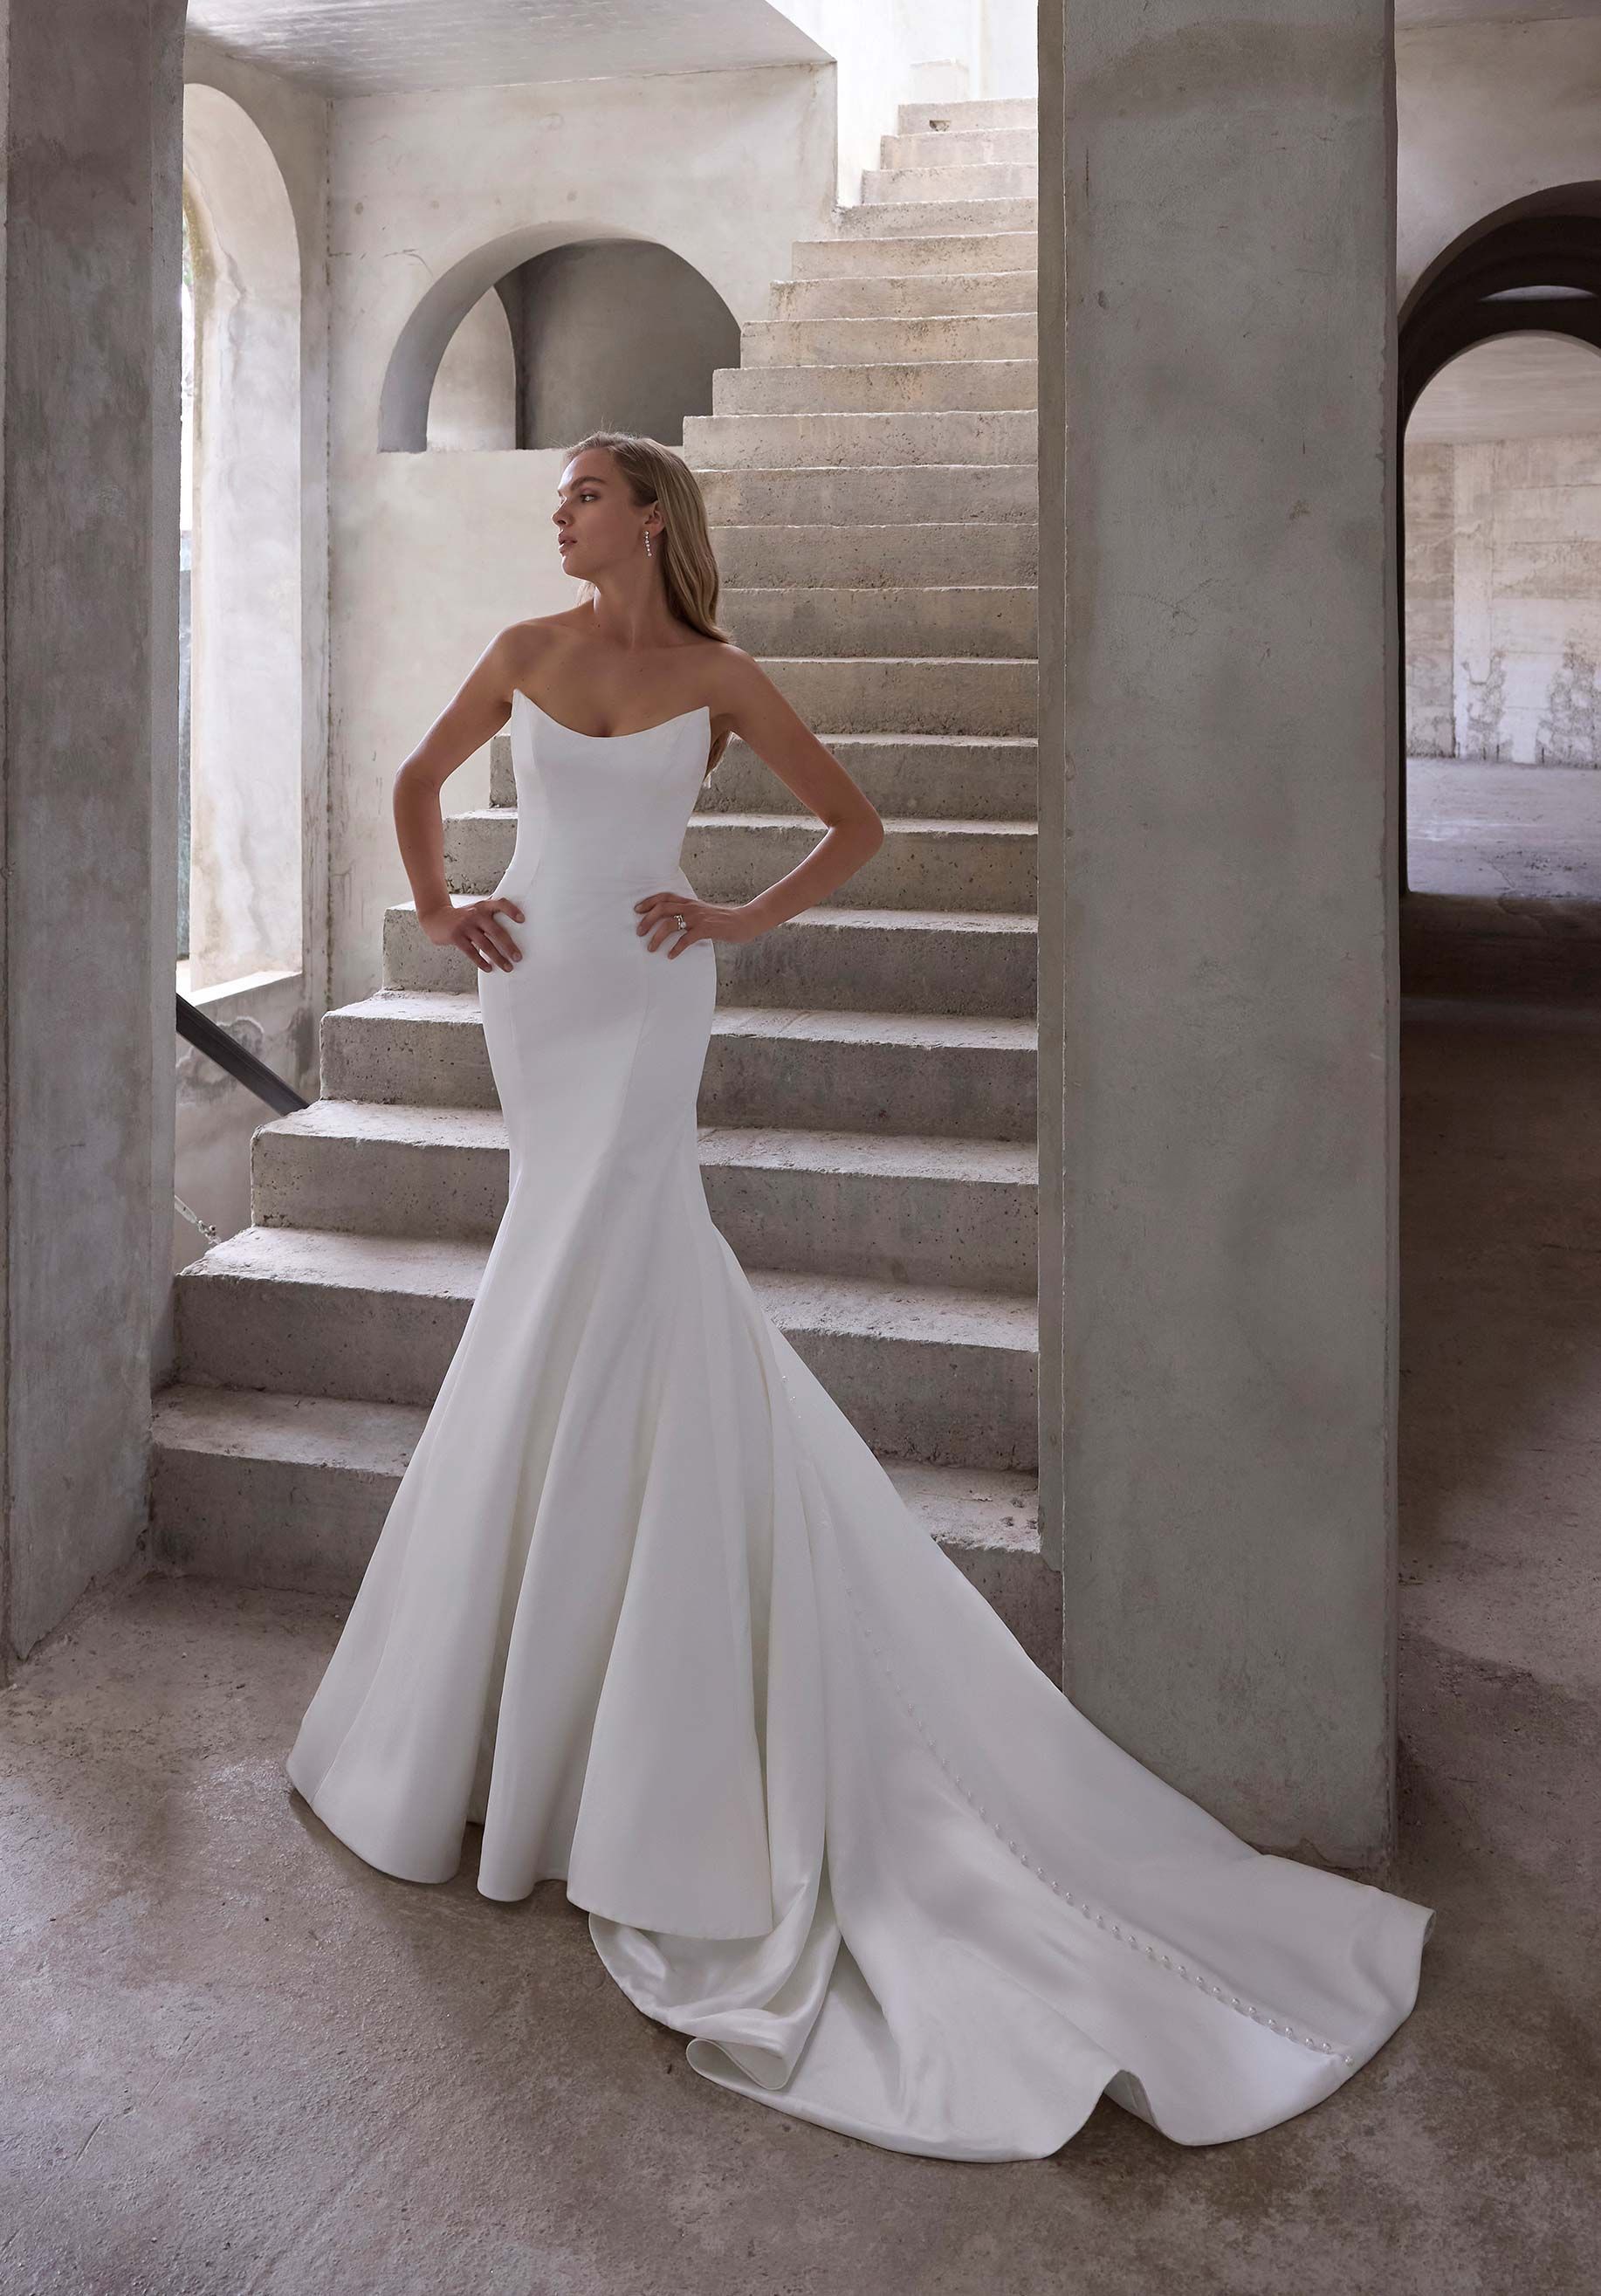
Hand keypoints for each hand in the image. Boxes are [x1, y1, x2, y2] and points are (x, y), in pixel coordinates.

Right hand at [420, 894, 524, 970]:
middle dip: (509, 946)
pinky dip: (481, 962)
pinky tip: (489, 968)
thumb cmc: (462, 916)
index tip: (522, 920)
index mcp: (483, 906)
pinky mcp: (456, 937)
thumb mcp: (475, 908)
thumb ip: (491, 910)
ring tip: (508, 967)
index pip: (500, 904)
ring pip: (485, 945)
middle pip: (496, 931)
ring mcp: (465, 925)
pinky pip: (471, 952)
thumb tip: (515, 914)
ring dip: (498, 958)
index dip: (511, 911)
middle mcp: (475, 914)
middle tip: (518, 957)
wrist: (435, 917)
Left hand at [632, 892, 763, 956]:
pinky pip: (686, 939)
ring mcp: (698, 918)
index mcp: (689, 902)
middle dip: (647, 920)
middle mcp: (691, 907)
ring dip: (657, 937)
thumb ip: (687, 914)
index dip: (649, 902)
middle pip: (662, 909)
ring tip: (651, 948)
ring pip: (671, 924)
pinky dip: (676, 948)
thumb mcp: (701, 913)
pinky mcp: (706, 929)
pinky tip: (671, 956)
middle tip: (639, 932)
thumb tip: (670, 922)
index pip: (664, 897)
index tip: (637, 910)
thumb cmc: (721, 920)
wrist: (743, 921)